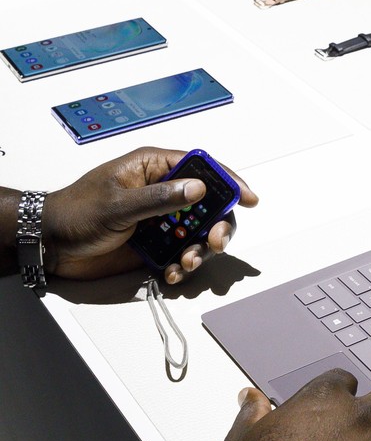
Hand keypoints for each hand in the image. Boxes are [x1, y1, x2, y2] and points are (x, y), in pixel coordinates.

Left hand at [41, 146, 257, 283]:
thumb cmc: (76, 213)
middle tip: (214, 242)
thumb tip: (198, 189)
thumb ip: (161, 197)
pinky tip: (172, 273)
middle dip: (217, 226)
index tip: (247, 199)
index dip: (229, 182)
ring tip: (186, 263)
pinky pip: (183, 253)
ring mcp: (161, 219)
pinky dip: (184, 266)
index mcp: (154, 168)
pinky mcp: (157, 243)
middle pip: (209, 205)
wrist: (51, 244)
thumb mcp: (119, 204)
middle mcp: (163, 192)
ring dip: (199, 251)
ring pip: (199, 233)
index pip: (202, 168)